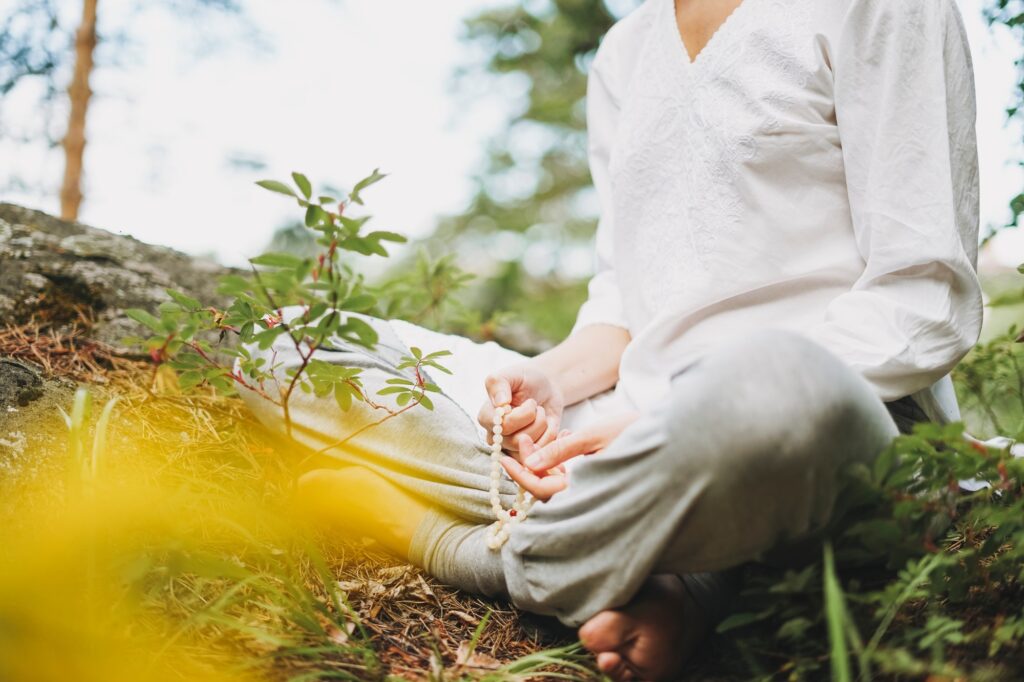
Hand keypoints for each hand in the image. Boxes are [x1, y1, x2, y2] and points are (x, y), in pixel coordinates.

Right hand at [478, 363, 564, 455]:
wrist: (545, 387)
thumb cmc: (525, 379)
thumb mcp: (512, 374)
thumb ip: (499, 383)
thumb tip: (500, 403)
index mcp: (487, 417)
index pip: (503, 426)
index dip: (523, 414)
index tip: (530, 402)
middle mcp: (496, 436)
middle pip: (518, 440)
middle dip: (536, 418)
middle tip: (535, 405)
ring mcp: (512, 447)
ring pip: (531, 447)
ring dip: (543, 425)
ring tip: (540, 412)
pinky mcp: (528, 452)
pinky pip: (543, 451)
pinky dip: (551, 434)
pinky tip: (549, 422)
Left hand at [499, 411, 640, 501]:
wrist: (671, 437)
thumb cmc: (635, 434)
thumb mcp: (594, 436)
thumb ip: (562, 449)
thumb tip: (529, 462)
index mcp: (588, 489)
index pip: (543, 491)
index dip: (521, 475)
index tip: (503, 459)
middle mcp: (590, 496)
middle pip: (548, 488)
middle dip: (531, 463)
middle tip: (523, 438)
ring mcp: (594, 490)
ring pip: (558, 481)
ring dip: (546, 460)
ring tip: (544, 433)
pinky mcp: (599, 481)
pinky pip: (572, 476)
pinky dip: (563, 460)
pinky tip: (566, 436)